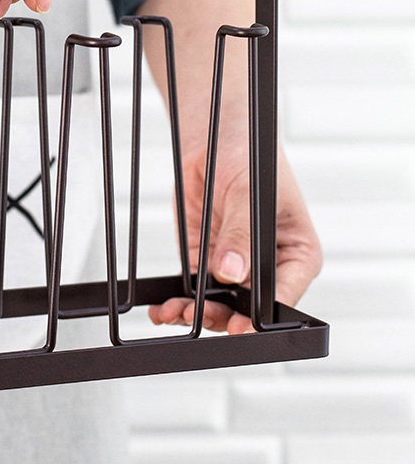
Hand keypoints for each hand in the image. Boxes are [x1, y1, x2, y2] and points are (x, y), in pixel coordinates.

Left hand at [149, 136, 321, 334]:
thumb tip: (231, 270)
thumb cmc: (250, 155)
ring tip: (177, 312)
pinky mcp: (206, 264)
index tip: (241, 325)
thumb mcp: (249, 193)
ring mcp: (236, 269)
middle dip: (225, 318)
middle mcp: (268, 269)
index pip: (284, 297)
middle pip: (250, 309)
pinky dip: (179, 303)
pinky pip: (195, 293)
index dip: (262, 316)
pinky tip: (165, 309)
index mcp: (297, 255)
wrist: (215, 139)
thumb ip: (241, 234)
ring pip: (221, 306)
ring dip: (198, 314)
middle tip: (200, 316)